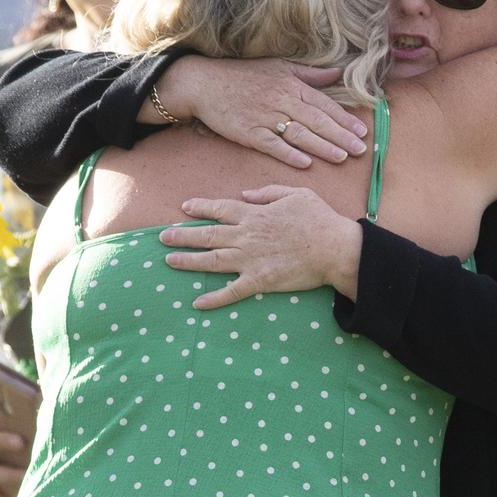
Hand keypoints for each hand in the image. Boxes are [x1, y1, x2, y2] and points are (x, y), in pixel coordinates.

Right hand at [157, 57, 368, 168]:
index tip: (362, 131)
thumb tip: (337, 74)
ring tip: (341, 158)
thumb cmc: (243, 75)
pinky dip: (288, 153)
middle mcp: (281, 100)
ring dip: (321, 146)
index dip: (344, 119)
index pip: (323, 104)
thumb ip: (309, 74)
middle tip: (360, 150)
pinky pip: (271, 144)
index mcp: (291, 85)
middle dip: (340, 136)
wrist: (204, 82)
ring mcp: (264, 117)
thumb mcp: (278, 67)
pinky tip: (305, 163)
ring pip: (298, 133)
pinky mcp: (248, 132)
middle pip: (316, 121)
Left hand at [159, 186, 362, 308]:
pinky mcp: (259, 281)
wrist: (335, 248)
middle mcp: (246, 236)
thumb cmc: (319, 219)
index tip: (185, 208)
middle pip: (207, 235)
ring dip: (188, 261)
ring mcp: (250, 259)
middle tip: (161, 237)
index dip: (200, 208)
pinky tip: (197, 303)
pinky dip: (214, 298)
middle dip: (182, 235)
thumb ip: (267, 192)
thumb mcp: (295, 193)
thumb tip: (245, 194)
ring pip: (212, 261)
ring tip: (168, 261)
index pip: (220, 209)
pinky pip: (232, 292)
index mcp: (254, 214)